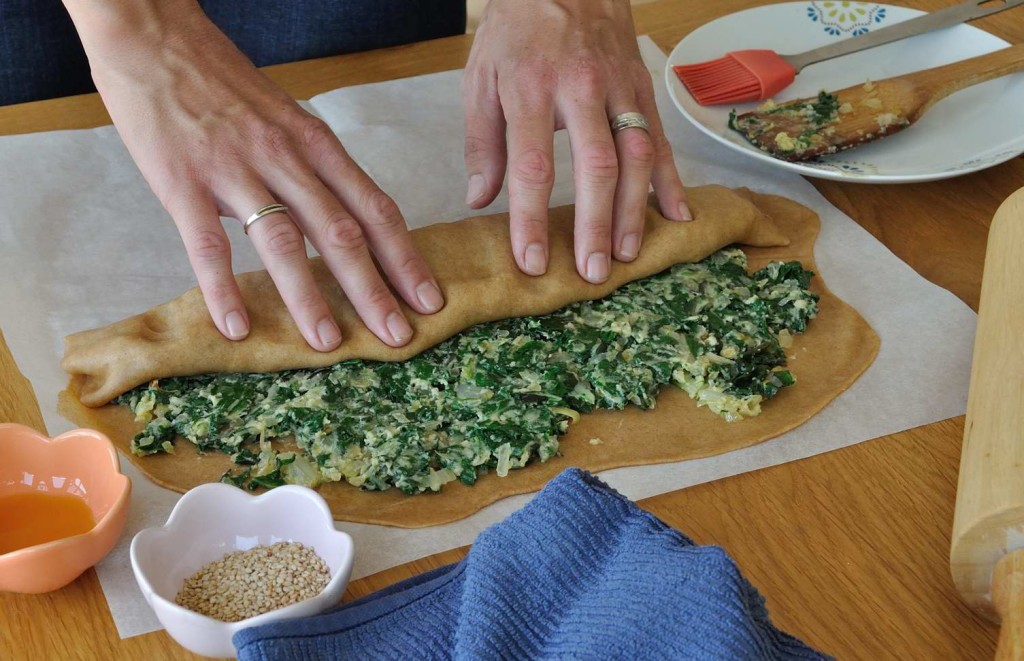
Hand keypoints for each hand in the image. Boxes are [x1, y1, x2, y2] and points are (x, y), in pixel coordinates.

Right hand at [65, 0, 443, 349]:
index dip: (406, 258)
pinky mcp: (182, 181)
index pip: (375, 209)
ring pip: (283, 241)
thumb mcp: (288, 119)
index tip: (429, 300)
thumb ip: (315, 169)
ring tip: (329, 344)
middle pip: (342, 232)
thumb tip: (346, 222)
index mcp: (316, 145)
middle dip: (374, 290)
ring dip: (310, 297)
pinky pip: (207, 243)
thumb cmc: (224, 84)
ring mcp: (235, 170)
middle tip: (398, 337)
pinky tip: (237, 326)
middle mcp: (286, 159)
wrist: (155, 38)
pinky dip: (223, 288)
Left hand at [463, 0, 690, 282]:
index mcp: (532, 89)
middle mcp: (582, 90)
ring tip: (626, 256)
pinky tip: (677, 216)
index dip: (532, 218)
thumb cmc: (517, 32)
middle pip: (596, 166)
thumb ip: (482, 141)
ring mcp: (619, 89)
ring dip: (633, 211)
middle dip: (594, 224)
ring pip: (636, 155)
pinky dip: (671, 180)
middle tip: (591, 272)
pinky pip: (662, 139)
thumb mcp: (481, 77)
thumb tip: (481, 200)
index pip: (533, 165)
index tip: (532, 261)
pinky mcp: (643, 90)